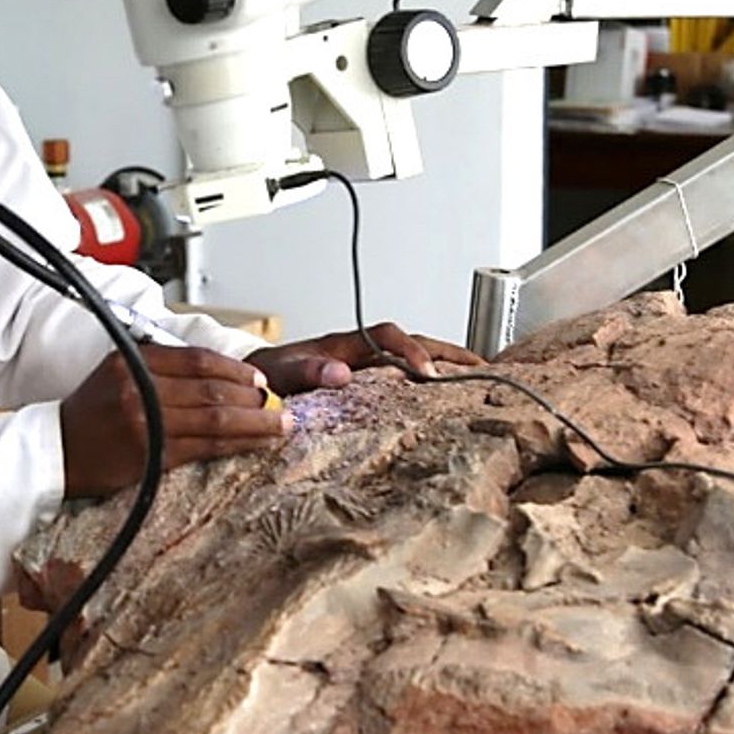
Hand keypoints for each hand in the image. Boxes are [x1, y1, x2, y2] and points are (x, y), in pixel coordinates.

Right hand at [59, 345, 289, 497]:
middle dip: (252, 396)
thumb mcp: (116, 373)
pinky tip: (255, 444)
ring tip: (279, 424)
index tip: (257, 379)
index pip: (196, 359)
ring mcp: (145, 424)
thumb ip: (160, 366)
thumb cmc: (90, 414)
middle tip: (276, 402)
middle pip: (211, 388)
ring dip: (254, 422)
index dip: (234, 369)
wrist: (55, 452)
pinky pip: (205, 448)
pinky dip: (236, 444)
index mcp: (131, 362)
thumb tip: (216, 372)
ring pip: (215, 419)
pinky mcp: (150, 456)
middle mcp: (138, 388)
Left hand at [248, 323, 483, 395]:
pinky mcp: (364, 386)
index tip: (426, 373)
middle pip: (412, 342)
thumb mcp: (281, 374)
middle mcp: (358, 353)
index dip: (411, 350)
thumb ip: (306, 373)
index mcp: (344, 345)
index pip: (388, 337)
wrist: (253, 384)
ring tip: (476, 378)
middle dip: (446, 353)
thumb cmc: (267, 377)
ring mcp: (363, 368)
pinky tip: (443, 396)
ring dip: (443, 365)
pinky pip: (401, 379)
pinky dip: (426, 381)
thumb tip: (339, 373)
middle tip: (480, 367)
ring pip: (411, 358)